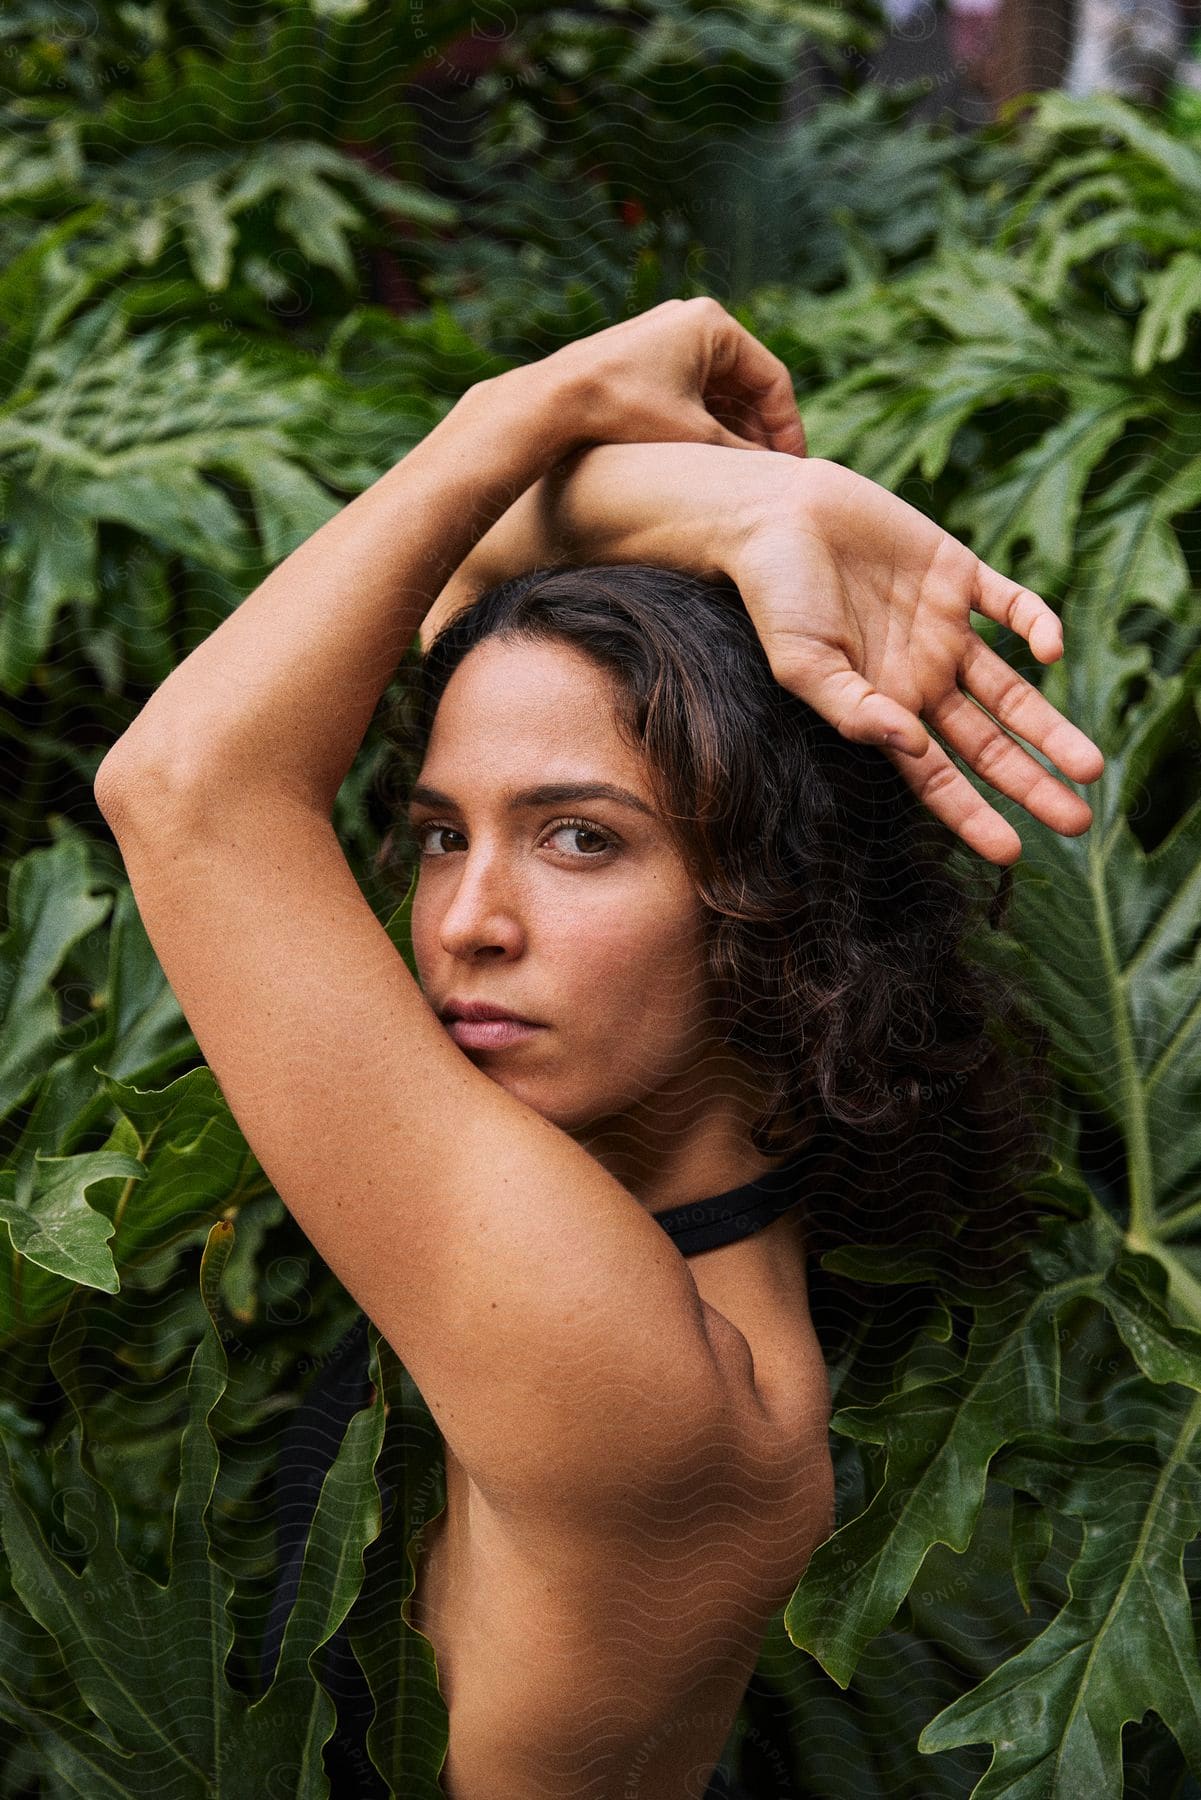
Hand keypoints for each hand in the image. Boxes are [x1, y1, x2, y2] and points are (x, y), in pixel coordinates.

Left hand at [519, 295, 807, 458]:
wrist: (551, 402)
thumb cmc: (623, 410)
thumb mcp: (693, 437)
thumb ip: (740, 453)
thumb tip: (776, 477)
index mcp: (714, 324)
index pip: (772, 379)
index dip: (786, 428)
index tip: (791, 467)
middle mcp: (692, 318)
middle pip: (747, 382)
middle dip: (759, 429)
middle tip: (770, 473)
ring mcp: (667, 334)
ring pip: (719, 387)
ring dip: (733, 427)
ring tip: (742, 469)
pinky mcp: (646, 353)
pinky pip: (692, 387)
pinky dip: (705, 418)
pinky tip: (710, 454)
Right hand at [733, 456, 1104, 866]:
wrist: (776, 513)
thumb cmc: (774, 596)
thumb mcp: (801, 664)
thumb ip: (852, 709)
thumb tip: (912, 748)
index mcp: (883, 706)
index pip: (937, 776)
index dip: (973, 815)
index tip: (1012, 851)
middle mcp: (921, 675)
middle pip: (988, 743)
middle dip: (1032, 783)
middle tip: (1077, 822)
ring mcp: (944, 627)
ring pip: (1012, 689)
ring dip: (1052, 727)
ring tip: (1090, 767)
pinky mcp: (958, 573)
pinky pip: (1012, 605)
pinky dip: (1038, 625)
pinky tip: (1050, 652)